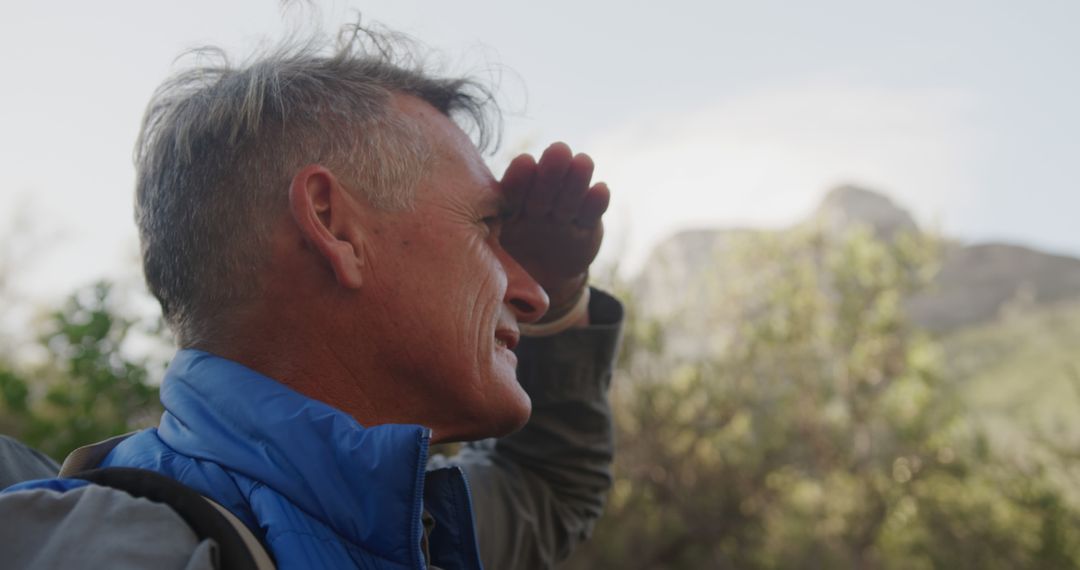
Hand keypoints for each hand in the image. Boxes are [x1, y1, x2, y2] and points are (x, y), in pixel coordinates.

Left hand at [499, 142, 609, 316]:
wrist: (541, 280)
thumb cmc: (509, 263)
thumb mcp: (495, 260)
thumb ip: (490, 250)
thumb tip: (473, 257)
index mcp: (509, 209)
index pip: (513, 191)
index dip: (520, 179)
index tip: (525, 163)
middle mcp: (537, 206)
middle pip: (544, 187)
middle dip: (551, 170)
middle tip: (559, 150)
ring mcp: (563, 215)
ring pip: (569, 196)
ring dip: (576, 179)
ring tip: (583, 162)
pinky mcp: (587, 225)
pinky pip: (590, 214)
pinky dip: (596, 202)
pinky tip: (601, 190)